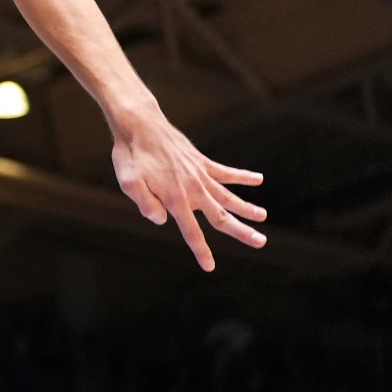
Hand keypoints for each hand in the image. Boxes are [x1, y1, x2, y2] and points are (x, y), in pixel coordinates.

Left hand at [110, 109, 265, 270]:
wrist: (139, 124)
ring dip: (246, 207)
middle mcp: (193, 189)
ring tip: (263, 216)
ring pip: (228, 196)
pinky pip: (225, 171)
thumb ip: (145, 203)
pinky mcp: (201, 161)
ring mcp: (199, 174)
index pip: (191, 231)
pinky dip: (242, 176)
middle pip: (221, 216)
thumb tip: (161, 220)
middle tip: (261, 242)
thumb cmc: (130, 154)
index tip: (210, 267)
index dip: (201, 251)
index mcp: (175, 198)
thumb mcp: (128, 182)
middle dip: (241, 231)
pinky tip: (258, 179)